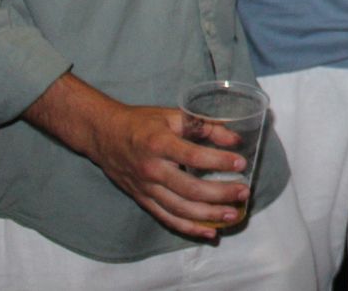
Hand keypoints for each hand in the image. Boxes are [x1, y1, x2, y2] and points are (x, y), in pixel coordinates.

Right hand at [85, 102, 252, 238]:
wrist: (103, 136)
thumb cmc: (142, 123)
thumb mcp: (173, 115)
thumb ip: (205, 126)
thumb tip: (236, 140)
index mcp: (159, 144)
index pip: (194, 156)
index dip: (219, 161)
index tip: (241, 163)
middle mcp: (151, 170)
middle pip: (190, 189)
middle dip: (220, 194)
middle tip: (244, 192)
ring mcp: (146, 189)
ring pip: (180, 209)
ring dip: (209, 215)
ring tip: (234, 215)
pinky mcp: (143, 201)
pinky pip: (168, 219)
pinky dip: (190, 228)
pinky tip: (210, 232)